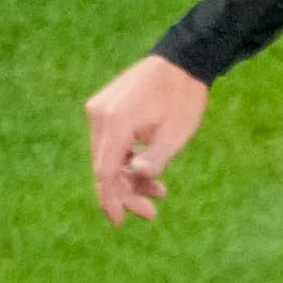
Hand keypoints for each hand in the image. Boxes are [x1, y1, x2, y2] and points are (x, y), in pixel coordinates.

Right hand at [84, 55, 210, 223]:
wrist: (182, 60)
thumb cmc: (183, 97)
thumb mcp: (176, 133)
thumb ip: (155, 158)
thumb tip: (135, 177)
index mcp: (115, 122)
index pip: (104, 171)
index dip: (111, 200)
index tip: (119, 222)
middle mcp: (100, 115)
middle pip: (105, 166)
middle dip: (126, 192)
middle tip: (151, 212)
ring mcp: (100, 110)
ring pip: (109, 157)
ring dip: (130, 177)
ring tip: (158, 192)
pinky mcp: (106, 109)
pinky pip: (112, 143)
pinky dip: (128, 159)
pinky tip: (149, 173)